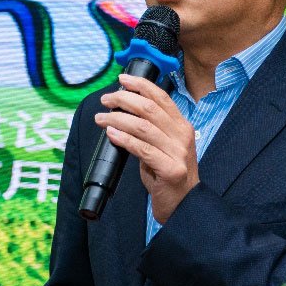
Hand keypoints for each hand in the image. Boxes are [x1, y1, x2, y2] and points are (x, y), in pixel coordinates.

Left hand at [95, 73, 199, 223]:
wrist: (184, 206)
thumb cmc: (168, 176)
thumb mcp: (163, 147)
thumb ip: (150, 130)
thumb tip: (122, 113)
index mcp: (182, 126)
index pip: (162, 97)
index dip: (141, 85)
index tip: (122, 79)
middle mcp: (182, 136)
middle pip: (150, 108)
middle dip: (124, 99)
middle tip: (106, 100)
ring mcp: (178, 153)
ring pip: (143, 126)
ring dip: (117, 119)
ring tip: (101, 118)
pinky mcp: (170, 170)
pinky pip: (143, 149)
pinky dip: (124, 139)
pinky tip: (111, 134)